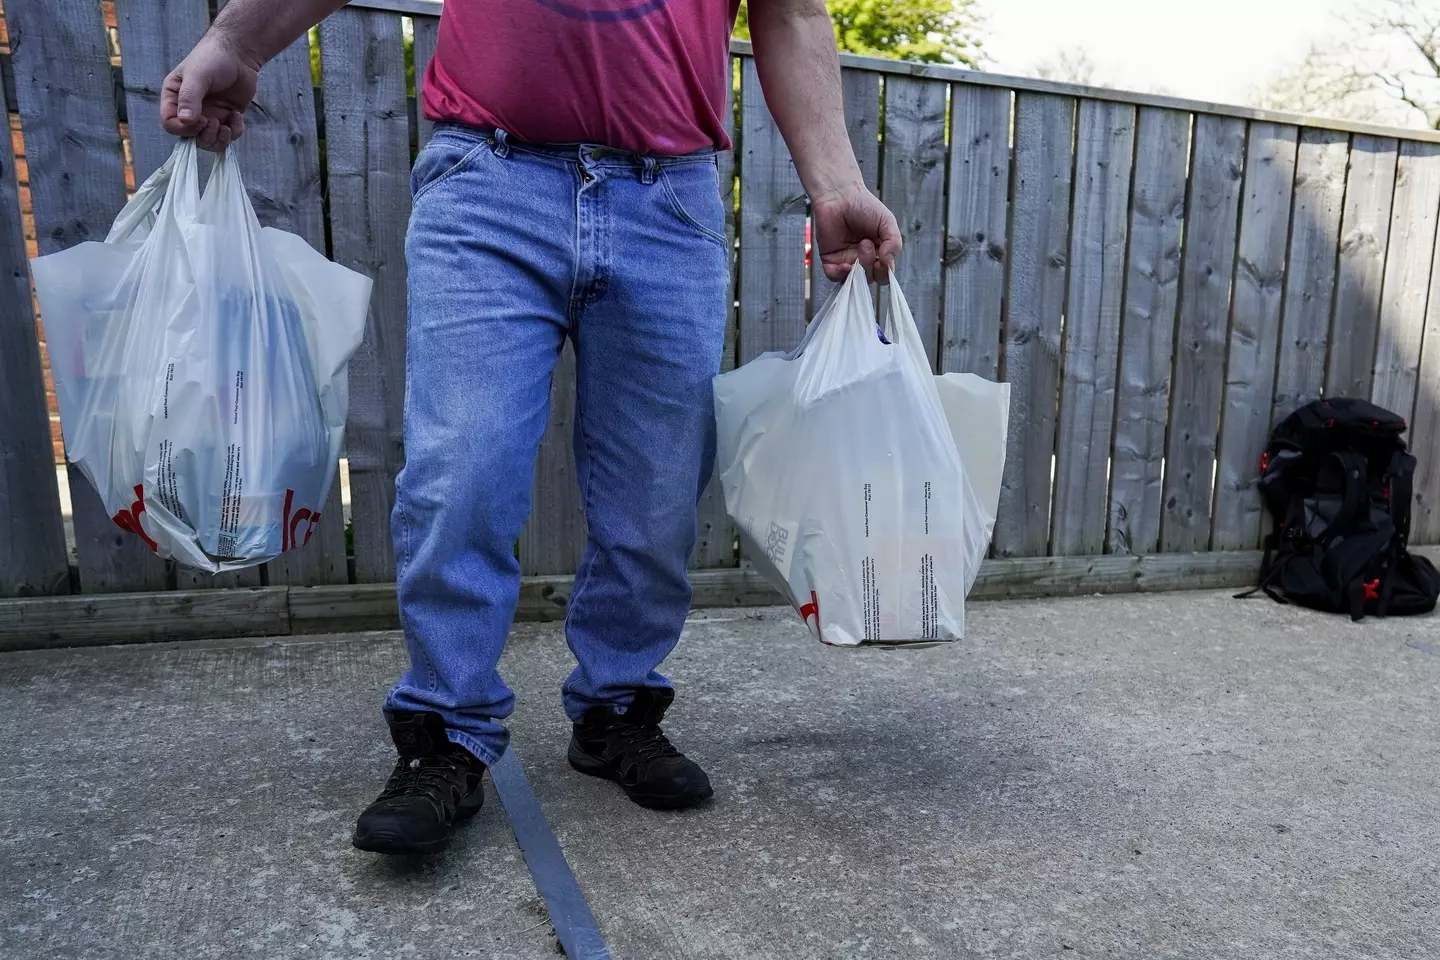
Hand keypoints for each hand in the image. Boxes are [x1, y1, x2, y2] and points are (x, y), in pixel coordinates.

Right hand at [160, 33, 260, 150]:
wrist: (238, 53)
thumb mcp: (198, 75)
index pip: (169, 124)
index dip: (183, 129)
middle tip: (215, 122)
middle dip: (203, 136)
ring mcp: (209, 115)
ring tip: (227, 125)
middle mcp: (189, 110)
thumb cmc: (212, 58)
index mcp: (174, 97)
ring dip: (219, 140)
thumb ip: (189, 97)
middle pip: (189, 138)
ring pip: (209, 142)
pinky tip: (237, 115)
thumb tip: (186, 121)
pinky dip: (235, 132)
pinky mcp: (226, 118)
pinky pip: (228, 136)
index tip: (201, 120)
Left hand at [811, 182, 902, 282]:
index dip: (886, 271)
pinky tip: (846, 265)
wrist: (840, 195)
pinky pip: (835, 277)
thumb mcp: (887, 222)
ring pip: (855, 281)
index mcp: (879, 253)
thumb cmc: (864, 206)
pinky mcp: (831, 259)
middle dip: (873, 268)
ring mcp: (847, 260)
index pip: (885, 273)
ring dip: (860, 270)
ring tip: (862, 246)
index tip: (884, 258)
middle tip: (869, 244)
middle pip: (871, 279)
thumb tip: (888, 262)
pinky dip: (841, 275)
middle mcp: (863, 259)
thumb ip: (894, 242)